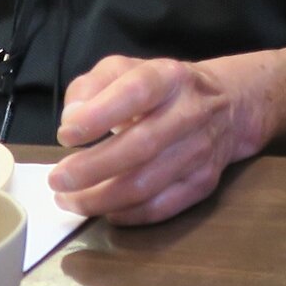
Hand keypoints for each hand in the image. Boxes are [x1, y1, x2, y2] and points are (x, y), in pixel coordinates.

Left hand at [49, 56, 251, 223]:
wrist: (228, 104)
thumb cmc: (161, 89)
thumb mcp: (124, 70)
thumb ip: (90, 87)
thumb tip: (71, 119)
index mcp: (169, 77)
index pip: (137, 91)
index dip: (100, 115)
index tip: (66, 134)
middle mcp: (191, 112)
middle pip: (142, 145)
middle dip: (92, 168)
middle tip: (57, 180)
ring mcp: (201, 150)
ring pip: (147, 184)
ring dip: (100, 199)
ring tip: (68, 199)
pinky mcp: (204, 182)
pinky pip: (161, 208)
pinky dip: (126, 215)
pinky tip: (104, 209)